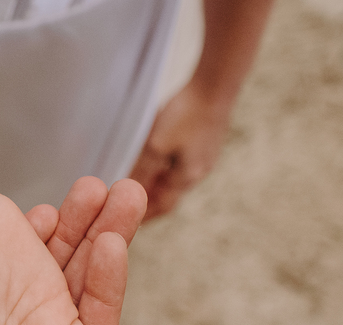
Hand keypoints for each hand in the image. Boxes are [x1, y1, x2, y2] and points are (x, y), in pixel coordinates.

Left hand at [129, 81, 232, 221]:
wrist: (215, 86)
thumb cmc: (185, 115)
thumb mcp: (155, 146)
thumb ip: (141, 170)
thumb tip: (126, 191)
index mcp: (187, 178)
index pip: (163, 206)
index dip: (146, 215)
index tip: (129, 222)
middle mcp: (199, 172)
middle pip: (170, 194)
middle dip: (150, 199)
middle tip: (128, 202)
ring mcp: (205, 157)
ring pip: (176, 178)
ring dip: (158, 182)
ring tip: (138, 180)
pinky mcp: (206, 143)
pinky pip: (182, 162)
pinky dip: (166, 167)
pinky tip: (157, 157)